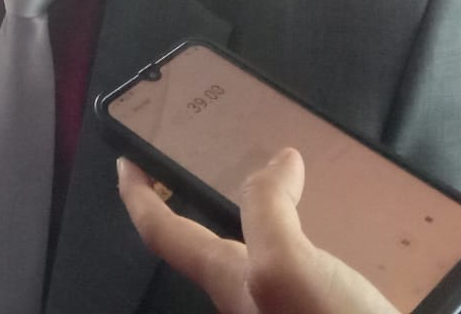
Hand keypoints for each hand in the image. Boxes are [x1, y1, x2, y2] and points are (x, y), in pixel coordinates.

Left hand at [118, 149, 396, 313]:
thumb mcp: (284, 267)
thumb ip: (268, 211)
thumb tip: (280, 162)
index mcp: (226, 282)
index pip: (162, 233)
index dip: (137, 197)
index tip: (124, 162)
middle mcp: (248, 299)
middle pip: (207, 245)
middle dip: (196, 204)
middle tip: (201, 165)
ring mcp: (282, 308)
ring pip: (258, 256)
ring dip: (260, 221)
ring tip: (278, 187)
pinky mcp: (318, 311)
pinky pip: (303, 270)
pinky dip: (307, 240)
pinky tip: (336, 230)